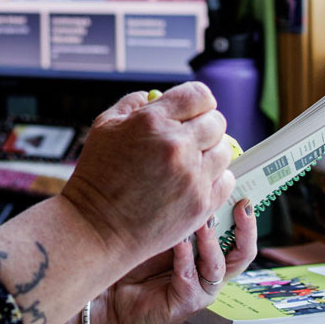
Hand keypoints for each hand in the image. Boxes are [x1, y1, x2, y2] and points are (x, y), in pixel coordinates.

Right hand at [60, 82, 234, 264]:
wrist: (97, 228)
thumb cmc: (97, 177)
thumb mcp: (104, 127)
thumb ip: (132, 104)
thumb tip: (155, 96)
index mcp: (153, 121)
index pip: (200, 95)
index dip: (197, 101)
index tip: (191, 111)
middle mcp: (178, 146)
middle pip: (216, 121)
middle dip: (204, 125)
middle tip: (189, 137)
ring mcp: (193, 177)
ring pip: (224, 150)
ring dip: (210, 152)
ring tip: (190, 162)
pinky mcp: (201, 204)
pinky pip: (227, 179)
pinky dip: (216, 178)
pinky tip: (195, 180)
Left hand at [91, 197, 259, 323]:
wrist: (107, 297)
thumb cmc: (132, 260)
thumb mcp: (159, 229)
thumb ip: (179, 214)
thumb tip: (193, 182)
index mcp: (207, 251)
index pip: (238, 235)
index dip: (247, 216)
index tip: (244, 193)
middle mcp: (208, 270)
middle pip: (242, 253)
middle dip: (246, 229)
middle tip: (241, 207)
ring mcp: (200, 288)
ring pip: (220, 265)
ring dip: (212, 240)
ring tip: (203, 220)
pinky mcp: (185, 303)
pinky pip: (192, 277)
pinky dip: (186, 256)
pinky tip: (178, 241)